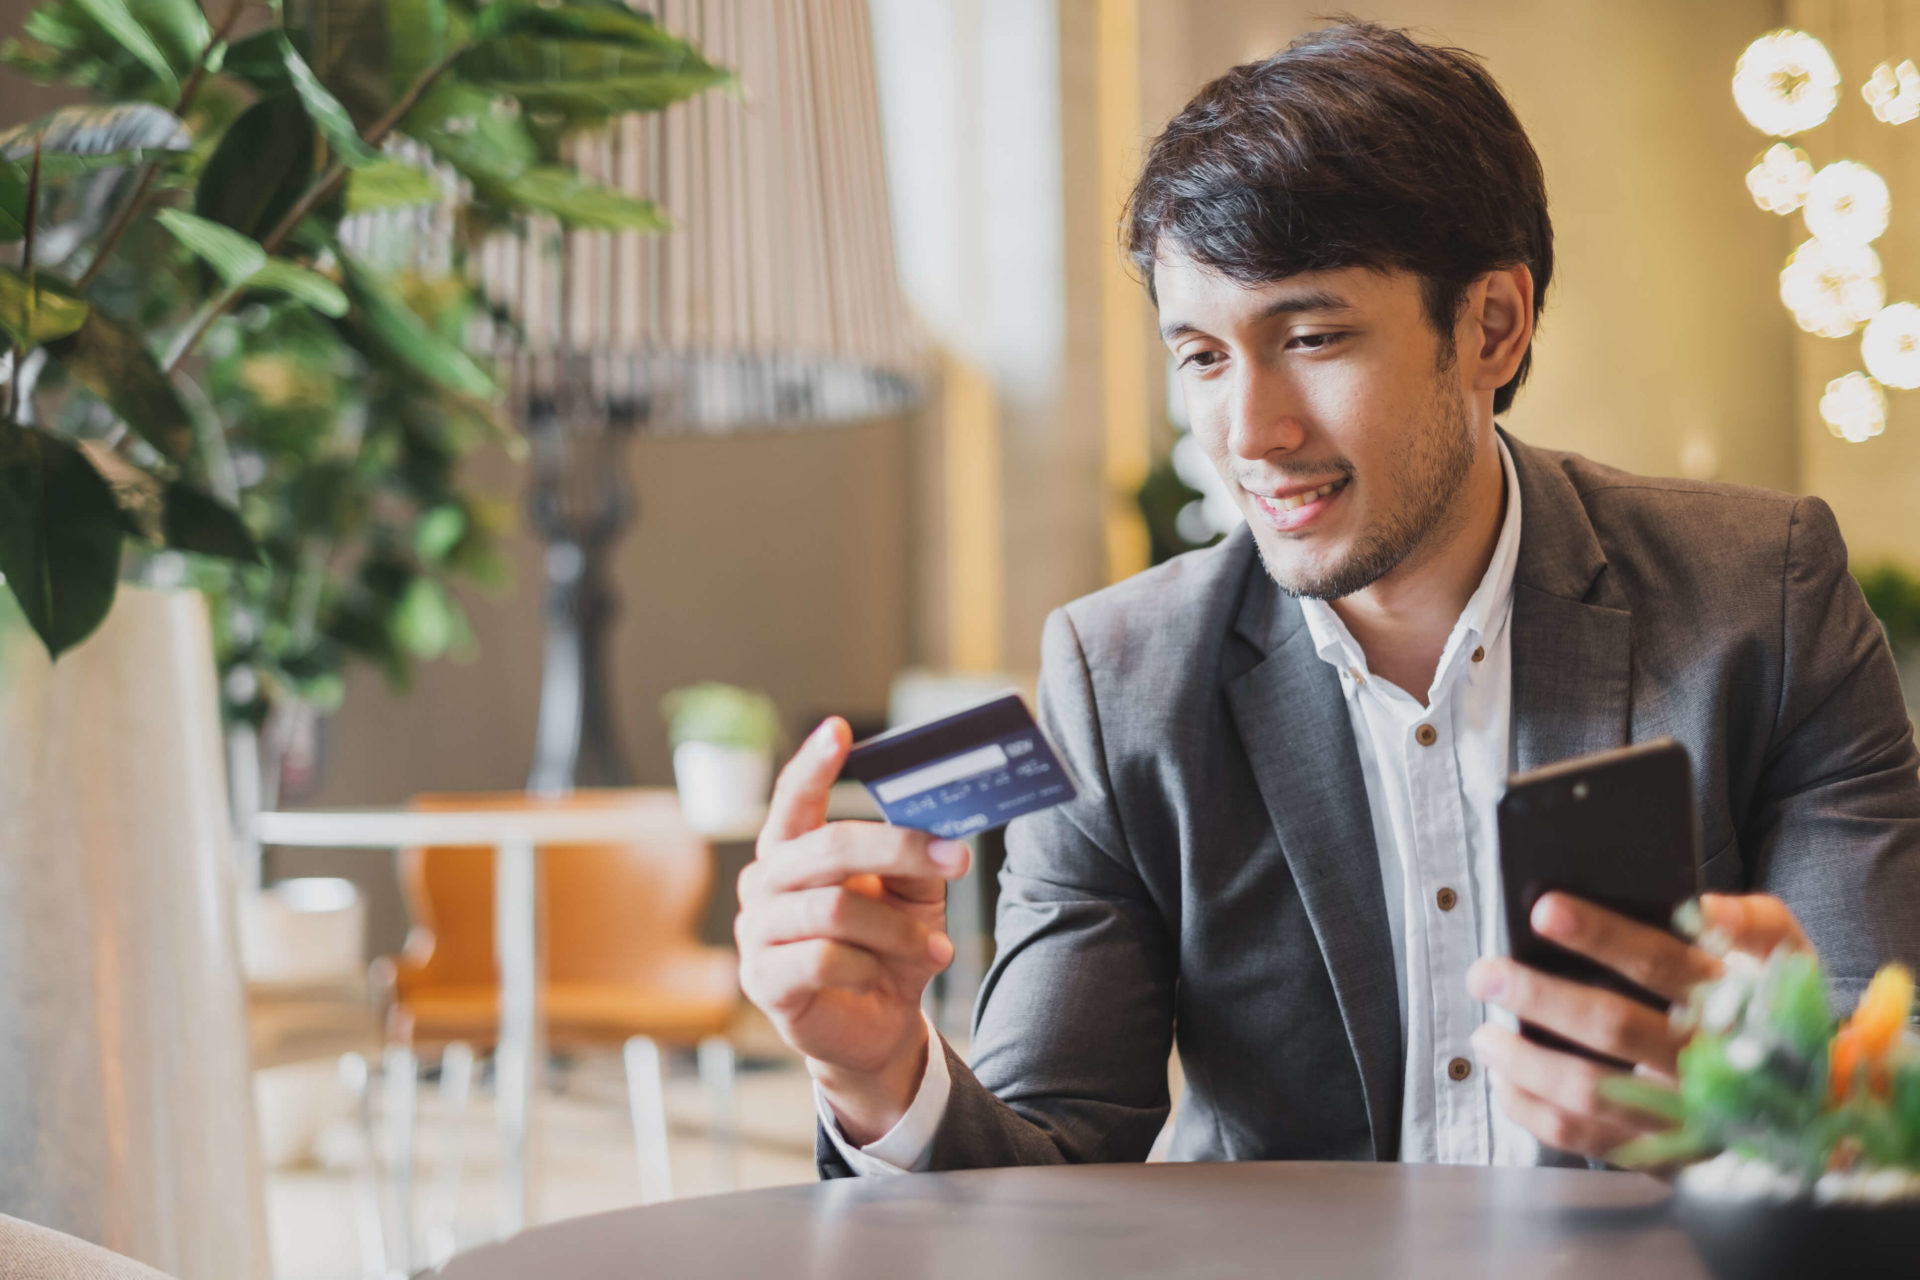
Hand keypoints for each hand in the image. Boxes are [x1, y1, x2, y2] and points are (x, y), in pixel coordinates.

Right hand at [735, 717, 969, 1143]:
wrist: (876, 1027)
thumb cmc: (886, 948)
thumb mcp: (911, 897)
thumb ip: (913, 859)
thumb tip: (939, 828)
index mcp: (793, 850)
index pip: (795, 797)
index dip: (814, 763)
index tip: (839, 729)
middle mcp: (764, 883)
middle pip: (829, 847)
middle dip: (899, 849)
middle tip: (955, 859)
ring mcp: (756, 932)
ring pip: (834, 909)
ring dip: (896, 930)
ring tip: (932, 949)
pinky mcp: (763, 979)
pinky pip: (823, 958)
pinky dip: (867, 967)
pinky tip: (879, 978)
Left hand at [1467, 892, 1809, 1157]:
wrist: (1819, 1099)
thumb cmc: (1777, 1007)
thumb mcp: (1785, 953)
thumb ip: (1751, 921)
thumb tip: (1705, 906)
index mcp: (1733, 1000)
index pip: (1660, 961)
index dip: (1600, 934)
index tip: (1543, 910)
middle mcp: (1707, 1061)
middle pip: (1613, 1027)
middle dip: (1539, 997)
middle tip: (1486, 975)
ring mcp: (1685, 1114)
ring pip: (1592, 1092)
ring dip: (1524, 1061)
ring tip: (1484, 1034)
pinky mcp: (1666, 1153)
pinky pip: (1589, 1140)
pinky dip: (1535, 1113)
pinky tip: (1505, 1081)